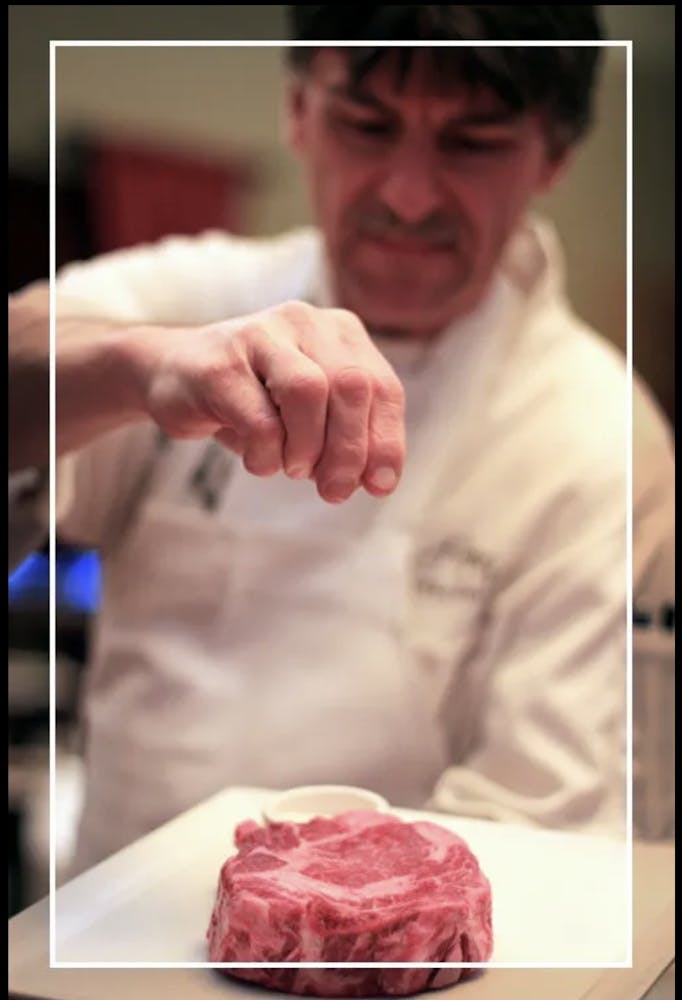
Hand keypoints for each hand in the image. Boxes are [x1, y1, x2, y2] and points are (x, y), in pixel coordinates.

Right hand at [140, 300, 405, 502]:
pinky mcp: (220, 365)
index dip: (386, 442)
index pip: (382, 387)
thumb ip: (348, 440)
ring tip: (291, 468)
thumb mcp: (312, 418)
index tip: (378, 486)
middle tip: (334, 491)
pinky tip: (258, 460)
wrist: (173, 374)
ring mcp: (260, 335)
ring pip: (309, 392)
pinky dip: (267, 455)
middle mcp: (304, 321)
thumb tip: (380, 483)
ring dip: (307, 449)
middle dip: (350, 451)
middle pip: (352, 387)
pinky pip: (261, 421)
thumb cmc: (254, 401)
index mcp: (338, 332)